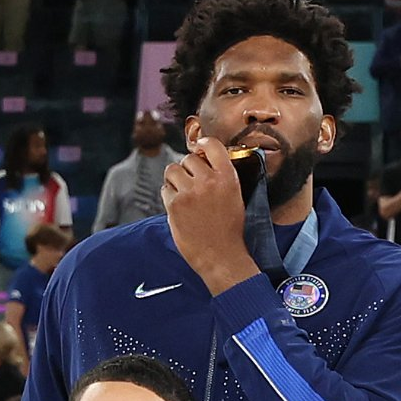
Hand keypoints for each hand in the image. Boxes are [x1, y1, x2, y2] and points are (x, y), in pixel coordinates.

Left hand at [160, 138, 257, 293]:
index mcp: (227, 177)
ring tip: (183, 193)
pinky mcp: (175, 205)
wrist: (221, 256)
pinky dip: (169, 196)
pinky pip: (165, 189)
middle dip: (187, 168)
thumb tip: (204, 161)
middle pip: (188, 158)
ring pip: (172, 170)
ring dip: (175, 179)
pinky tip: (179, 207)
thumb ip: (221, 177)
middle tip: (191, 183)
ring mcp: (190, 192)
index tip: (198, 147)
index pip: (211, 145)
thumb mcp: (235, 197)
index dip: (201, 143)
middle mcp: (208, 181)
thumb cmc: (229, 230)